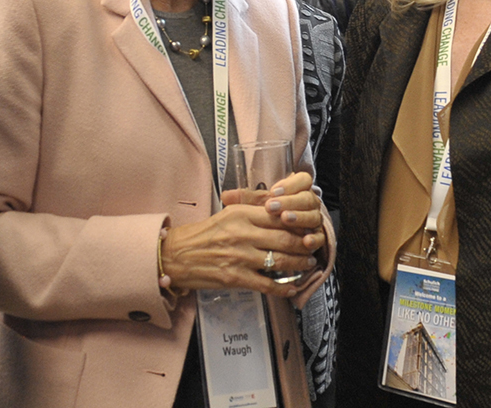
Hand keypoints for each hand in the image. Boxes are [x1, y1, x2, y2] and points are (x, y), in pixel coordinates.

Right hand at [164, 173, 326, 295]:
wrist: (177, 256)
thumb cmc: (205, 233)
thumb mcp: (229, 210)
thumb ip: (253, 204)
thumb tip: (278, 200)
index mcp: (242, 214)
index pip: (279, 215)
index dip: (298, 221)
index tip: (308, 224)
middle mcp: (243, 234)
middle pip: (284, 238)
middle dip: (303, 243)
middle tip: (313, 245)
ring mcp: (240, 257)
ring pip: (279, 260)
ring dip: (298, 263)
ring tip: (307, 263)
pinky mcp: (235, 278)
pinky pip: (265, 284)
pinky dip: (282, 288)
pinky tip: (292, 288)